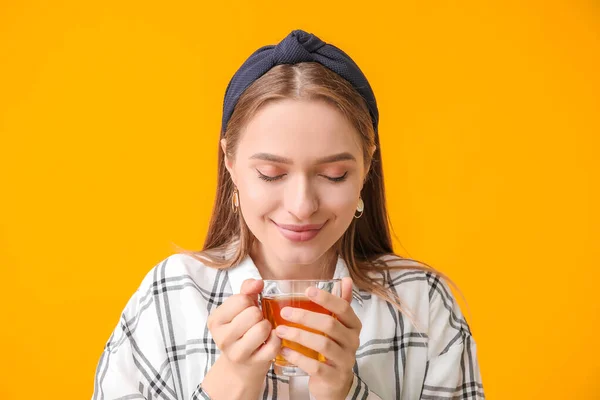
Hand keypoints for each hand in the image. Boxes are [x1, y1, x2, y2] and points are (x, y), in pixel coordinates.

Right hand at [206, 278, 280, 375]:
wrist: (241, 363)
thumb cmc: (241, 329)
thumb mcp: (239, 307)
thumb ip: (247, 289)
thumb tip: (258, 282)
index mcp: (215, 321)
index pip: (241, 300)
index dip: (249, 302)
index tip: (246, 310)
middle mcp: (222, 338)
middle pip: (253, 313)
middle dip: (259, 314)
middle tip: (255, 321)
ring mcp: (238, 353)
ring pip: (263, 329)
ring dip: (267, 326)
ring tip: (262, 330)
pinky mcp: (254, 363)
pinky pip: (273, 345)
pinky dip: (276, 339)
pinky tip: (269, 340)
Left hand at [275, 277, 360, 399]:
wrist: (336, 382)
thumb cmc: (333, 348)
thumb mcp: (338, 326)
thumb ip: (339, 304)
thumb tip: (345, 279)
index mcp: (353, 325)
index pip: (343, 307)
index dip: (326, 298)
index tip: (307, 290)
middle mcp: (352, 342)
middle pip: (330, 324)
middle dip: (305, 316)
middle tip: (285, 312)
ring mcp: (345, 360)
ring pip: (323, 344)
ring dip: (299, 335)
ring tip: (280, 331)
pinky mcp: (334, 377)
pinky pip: (316, 366)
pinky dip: (298, 357)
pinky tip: (284, 350)